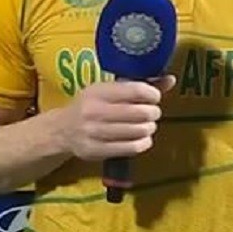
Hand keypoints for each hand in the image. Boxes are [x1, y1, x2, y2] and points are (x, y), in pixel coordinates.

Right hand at [55, 76, 175, 161]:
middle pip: (140, 113)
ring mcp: (95, 133)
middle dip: (153, 113)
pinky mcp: (97, 151)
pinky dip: (143, 143)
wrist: (62, 130)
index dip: (152, 94)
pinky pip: (132, 148)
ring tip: (146, 125)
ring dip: (149, 128)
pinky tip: (141, 139)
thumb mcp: (107, 91)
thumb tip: (170, 80)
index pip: (135, 90)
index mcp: (98, 92)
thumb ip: (138, 86)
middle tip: (152, 113)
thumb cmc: (89, 106)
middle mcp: (95, 111)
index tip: (154, 97)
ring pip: (138, 131)